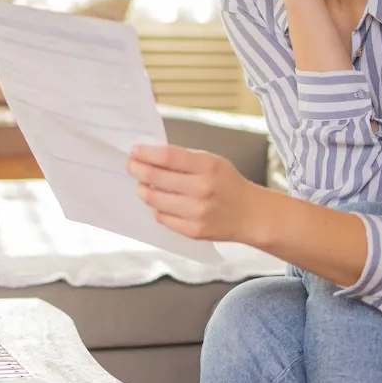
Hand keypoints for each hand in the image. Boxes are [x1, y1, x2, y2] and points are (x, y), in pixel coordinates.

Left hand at [127, 144, 256, 242]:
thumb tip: (150, 155)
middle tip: (131, 166)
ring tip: (142, 184)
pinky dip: (155, 207)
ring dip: (143, 190)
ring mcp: (197, 212)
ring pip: (154, 200)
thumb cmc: (227, 184)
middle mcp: (202, 190)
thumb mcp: (213, 161)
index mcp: (208, 167)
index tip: (135, 151)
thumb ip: (184, 158)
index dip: (146, 153)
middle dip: (137, 170)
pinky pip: (161, 217)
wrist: (250, 214)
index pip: (167, 157)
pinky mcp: (193, 230)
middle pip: (156, 178)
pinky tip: (158, 201)